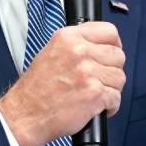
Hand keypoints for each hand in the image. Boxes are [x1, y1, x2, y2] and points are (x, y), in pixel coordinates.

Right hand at [0, 22, 125, 145]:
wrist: (25, 114)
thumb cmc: (36, 88)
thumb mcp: (51, 51)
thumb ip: (76, 44)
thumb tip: (100, 45)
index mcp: (69, 37)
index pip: (109, 31)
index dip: (114, 44)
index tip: (112, 52)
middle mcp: (79, 51)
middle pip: (118, 55)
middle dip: (112, 69)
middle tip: (100, 78)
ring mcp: (88, 72)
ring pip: (119, 77)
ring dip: (111, 88)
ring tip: (95, 93)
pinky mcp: (95, 94)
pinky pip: (116, 98)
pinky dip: (110, 106)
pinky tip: (97, 107)